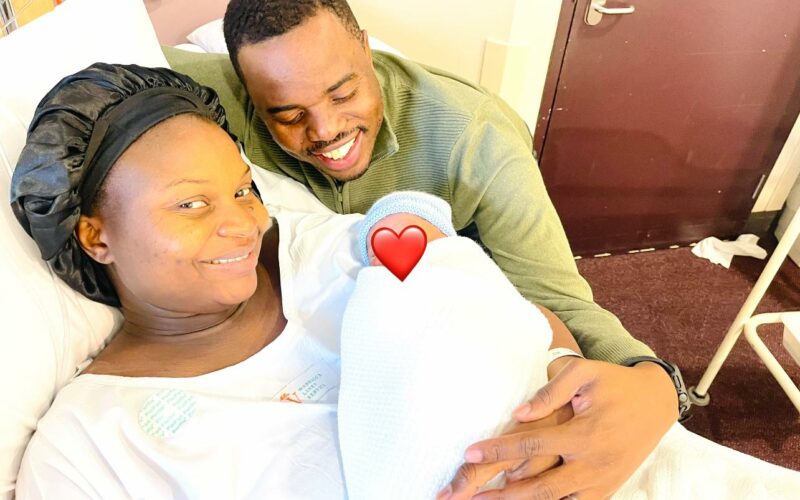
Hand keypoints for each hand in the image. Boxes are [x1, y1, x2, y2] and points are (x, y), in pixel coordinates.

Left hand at [444, 357, 677, 499]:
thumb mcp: (584, 373)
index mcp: (583, 434)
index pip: (531, 445)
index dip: (498, 450)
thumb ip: (550, 392)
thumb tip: (518, 414)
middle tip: (470, 496)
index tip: (469, 452)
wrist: (656, 401)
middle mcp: (592, 464)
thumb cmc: (614, 382)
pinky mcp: (607, 489)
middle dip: (502, 495)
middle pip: (539, 488)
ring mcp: (601, 482)